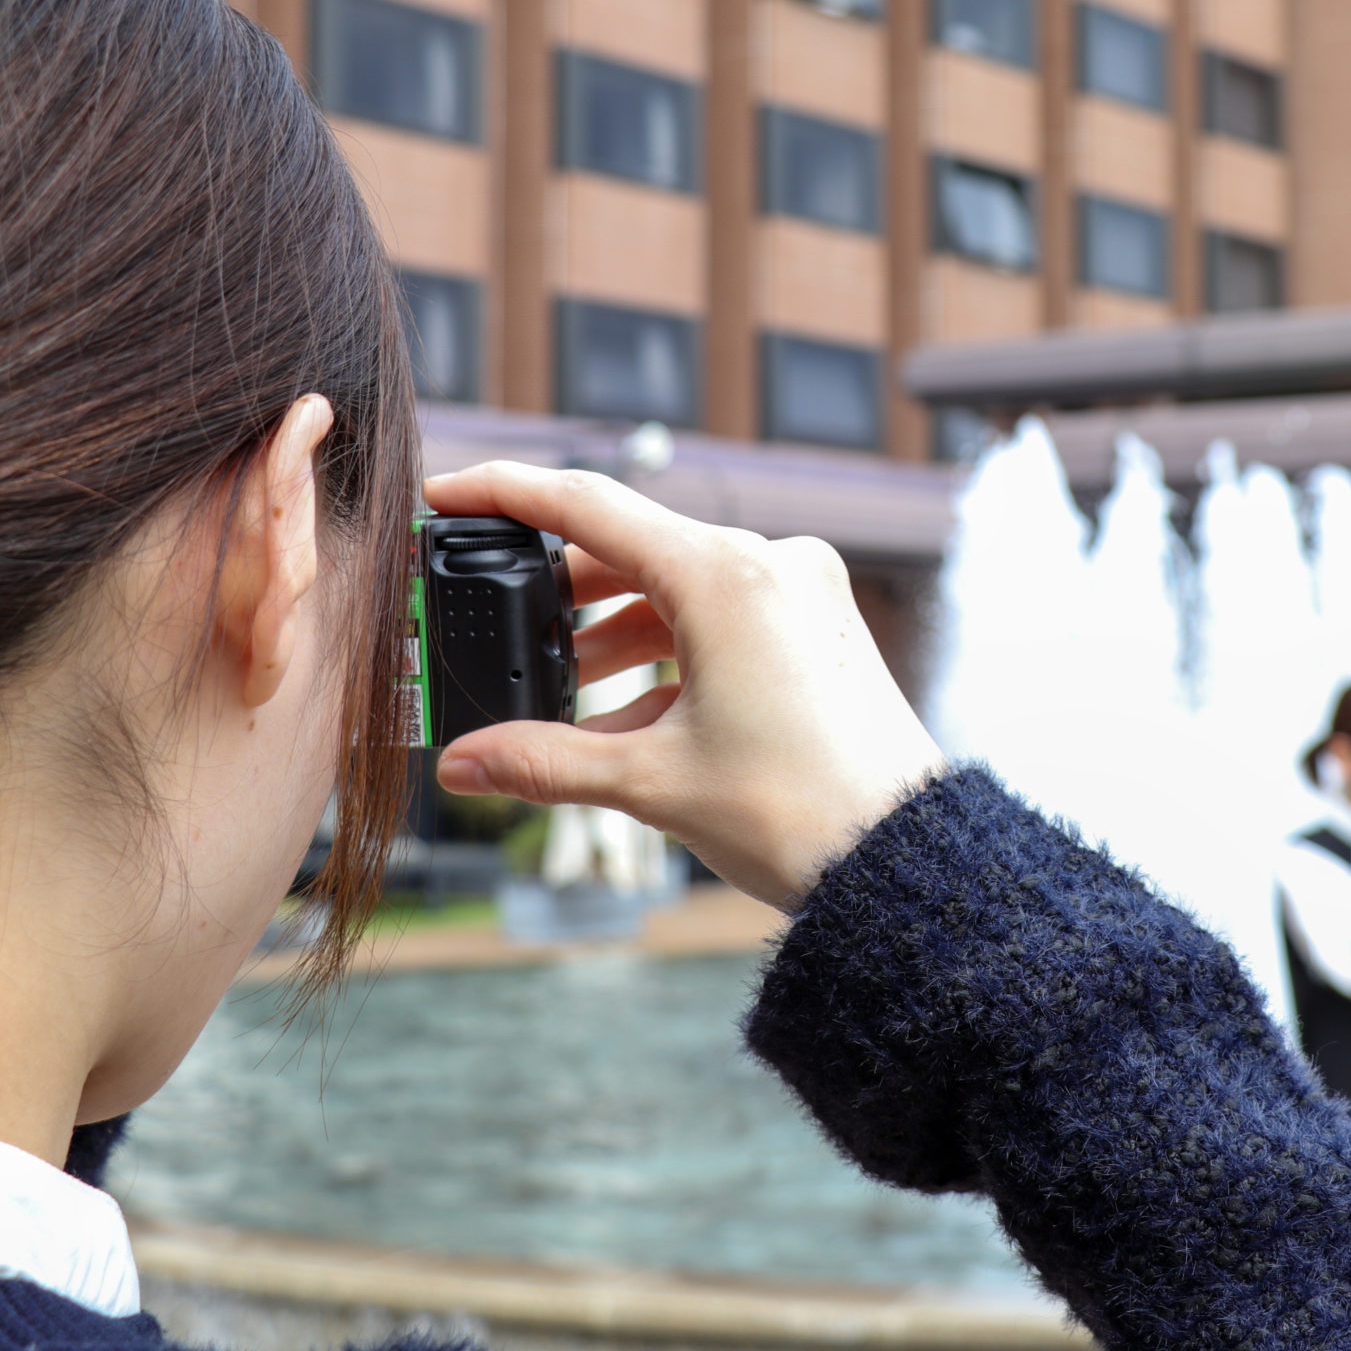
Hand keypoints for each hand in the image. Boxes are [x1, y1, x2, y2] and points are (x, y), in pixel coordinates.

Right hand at [423, 463, 945, 910]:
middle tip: (493, 619)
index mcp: (725, 576)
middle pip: (632, 548)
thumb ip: (543, 761)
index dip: (505, 492)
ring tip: (553, 682)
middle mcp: (769, 564)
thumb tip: (460, 764)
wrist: (903, 860)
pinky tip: (620, 716)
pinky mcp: (818, 628)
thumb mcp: (652, 782)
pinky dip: (667, 656)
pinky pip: (722, 621)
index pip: (588, 505)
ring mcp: (801, 593)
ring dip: (611, 631)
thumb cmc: (797, 814)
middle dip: (558, 589)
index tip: (446, 491)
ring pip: (677, 589)